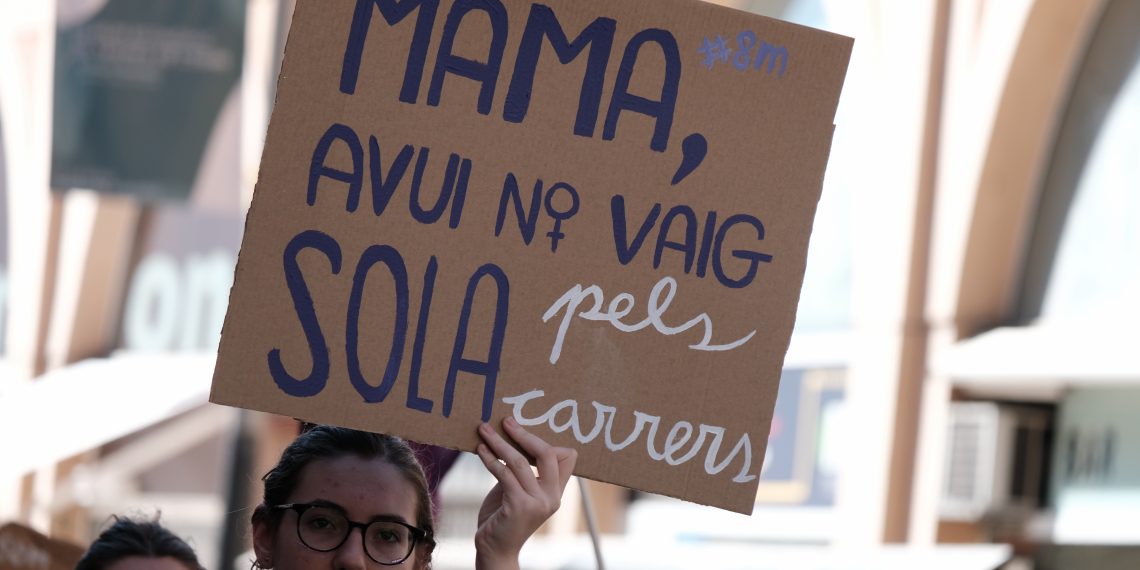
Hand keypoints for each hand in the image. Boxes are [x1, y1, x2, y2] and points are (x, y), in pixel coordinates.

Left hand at [473, 417, 576, 569]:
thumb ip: (522, 471)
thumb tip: (513, 437)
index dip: (547, 440)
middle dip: (525, 434)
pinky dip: (490, 458)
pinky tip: (480, 450)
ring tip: (483, 430)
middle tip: (506, 420)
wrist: (495, 551)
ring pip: (520, 461)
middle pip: (548, 453)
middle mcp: (552, 497)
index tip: (523, 429)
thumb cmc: (502, 518)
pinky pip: (504, 473)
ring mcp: (537, 503)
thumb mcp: (517, 490)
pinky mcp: (519, 506)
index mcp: (556, 492)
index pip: (567, 457)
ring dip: (499, 442)